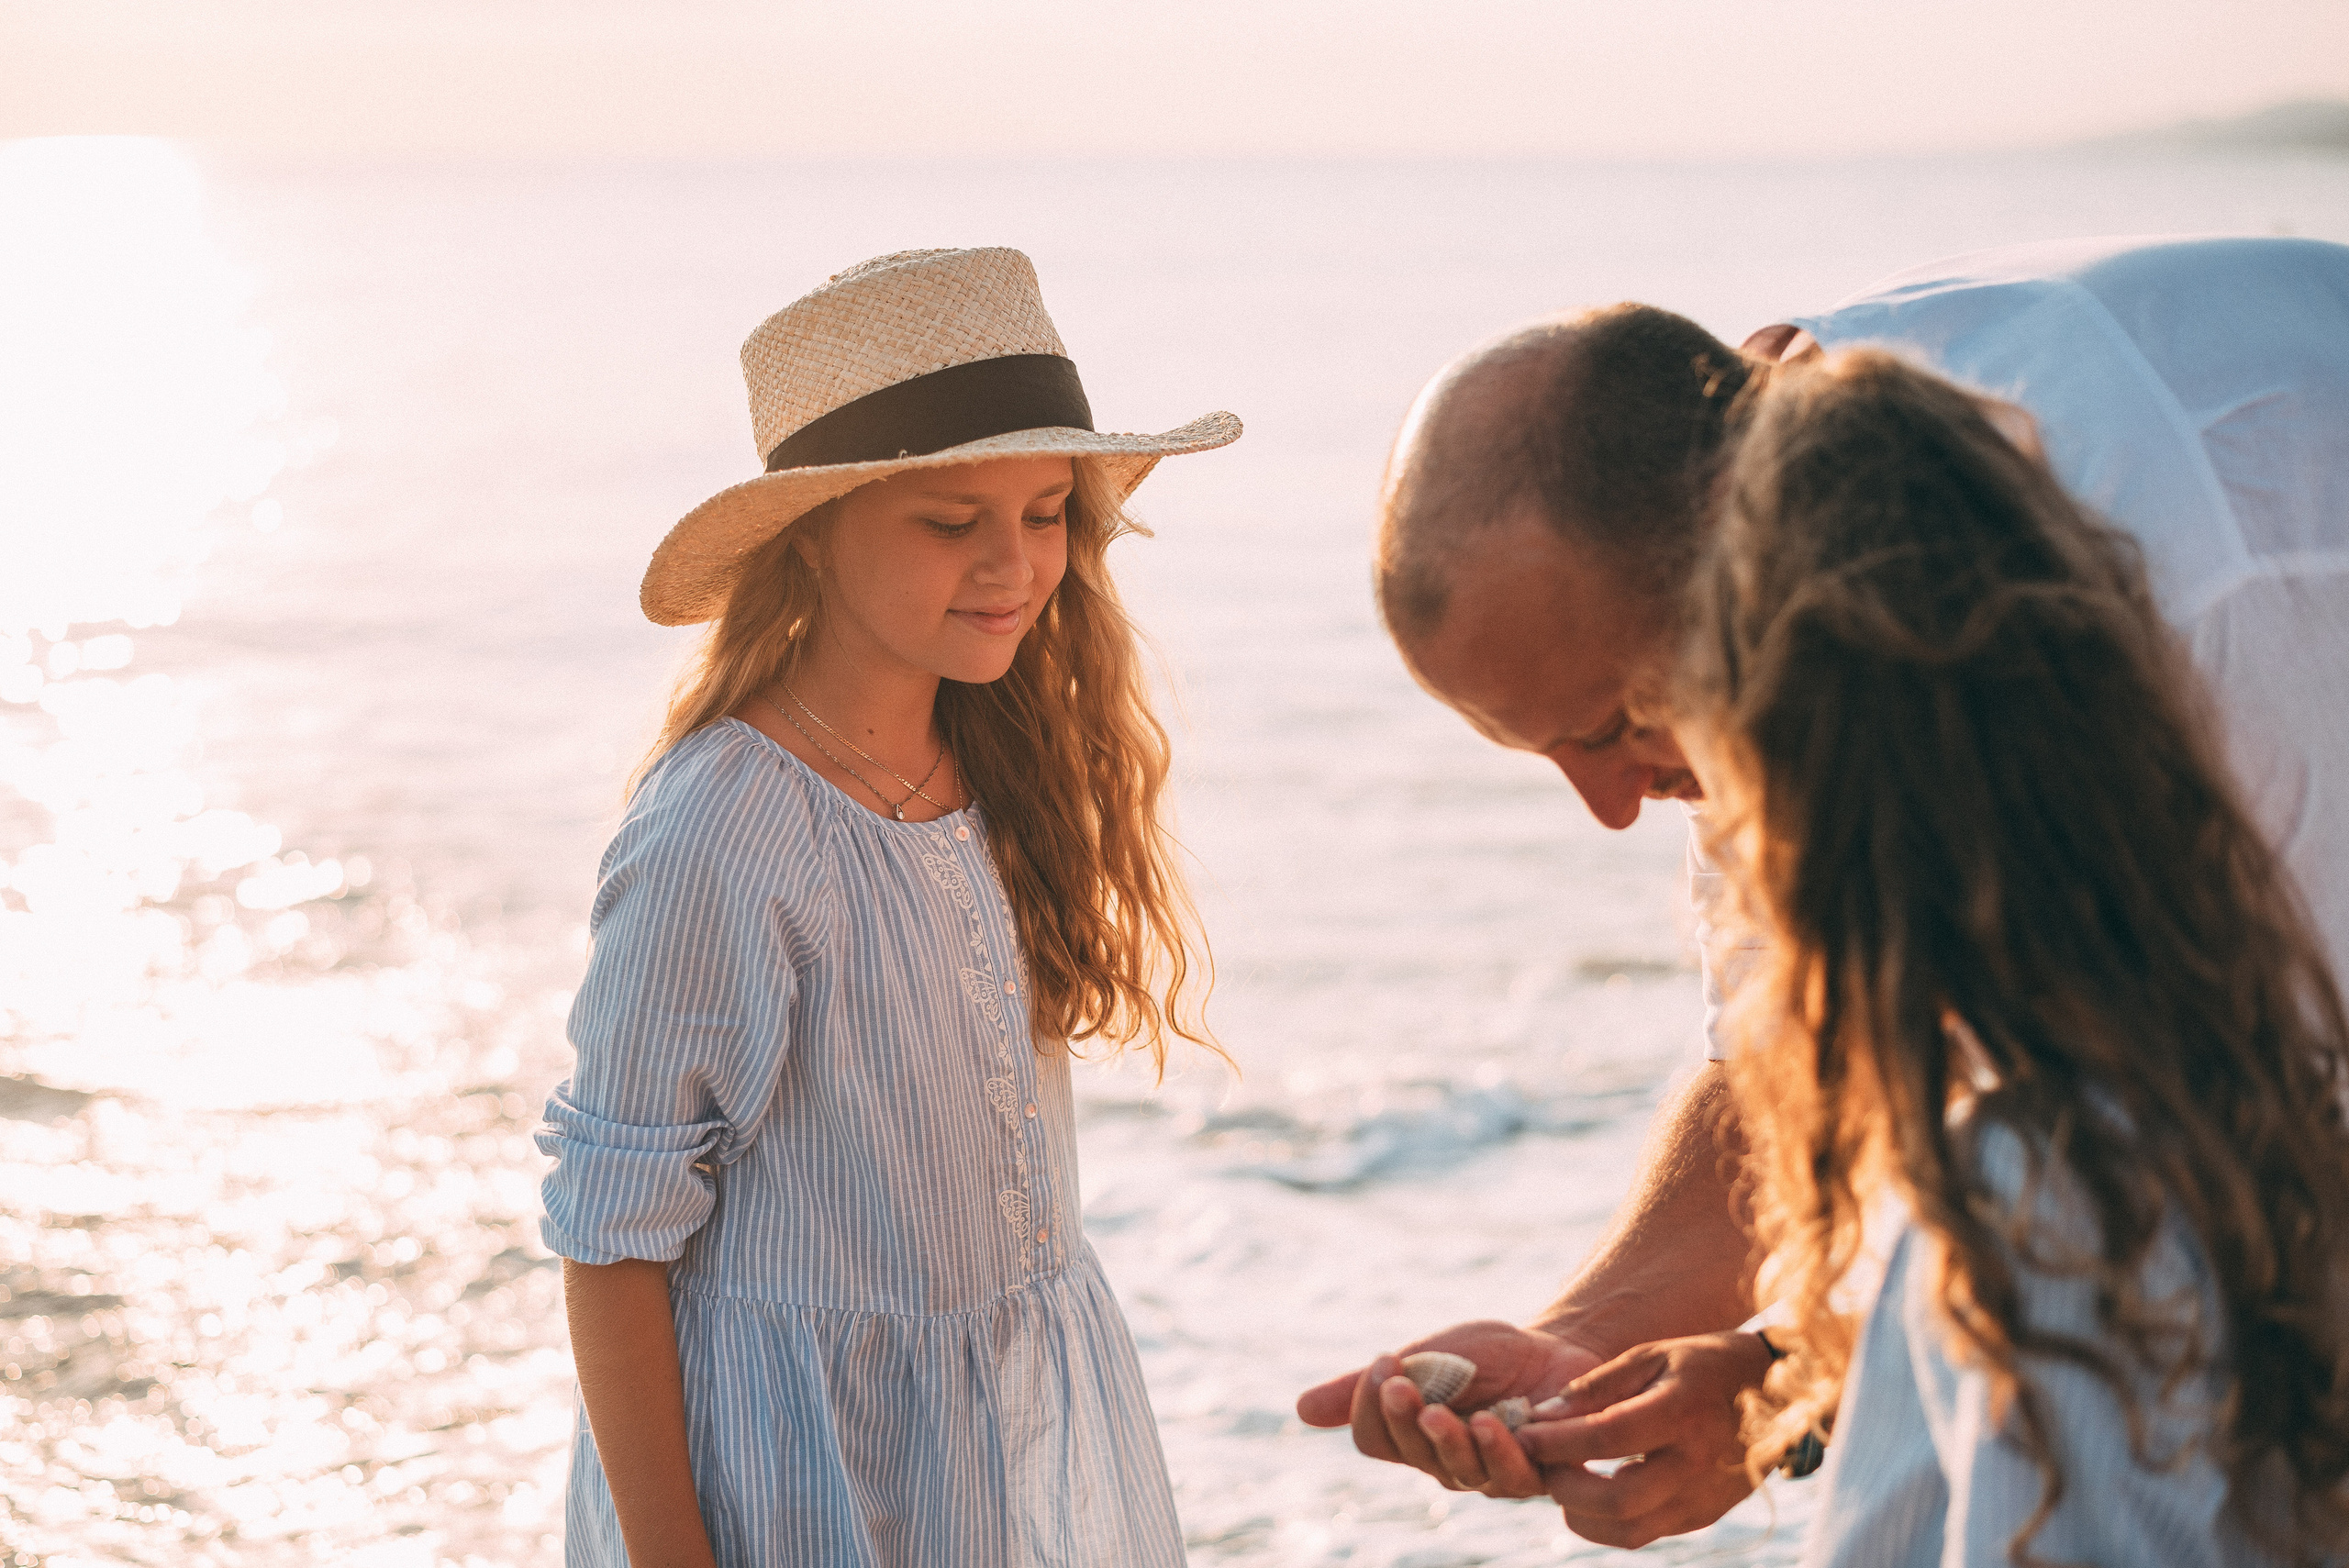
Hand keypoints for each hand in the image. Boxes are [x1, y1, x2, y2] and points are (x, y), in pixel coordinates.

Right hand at [1295, 1320, 1603, 1495]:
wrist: (1555, 1346)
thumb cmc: (1486, 1357)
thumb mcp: (1425, 1359)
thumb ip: (1371, 1386)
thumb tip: (1300, 1411)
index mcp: (1413, 1437)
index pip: (1376, 1440)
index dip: (1370, 1406)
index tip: (1384, 1361)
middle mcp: (1448, 1462)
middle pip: (1412, 1455)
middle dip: (1402, 1418)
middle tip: (1400, 1381)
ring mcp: (1492, 1471)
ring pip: (1459, 1471)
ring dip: (1446, 1440)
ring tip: (1438, 1411)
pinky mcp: (1539, 1470)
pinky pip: (1513, 1475)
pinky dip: (1497, 1450)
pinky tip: (1489, 1422)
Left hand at [1527, 1331, 1771, 1548]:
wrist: (1780, 1393)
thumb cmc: (1707, 1364)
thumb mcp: (1654, 1355)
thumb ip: (1599, 1386)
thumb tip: (1546, 1413)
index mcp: (1683, 1412)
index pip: (1607, 1437)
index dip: (1558, 1441)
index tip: (1526, 1435)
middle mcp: (1696, 1463)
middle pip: (1617, 1500)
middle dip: (1566, 1488)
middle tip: (1543, 1467)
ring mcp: (1704, 1497)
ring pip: (1629, 1530)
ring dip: (1582, 1514)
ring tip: (1564, 1481)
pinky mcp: (1704, 1515)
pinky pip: (1646, 1532)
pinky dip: (1609, 1520)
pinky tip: (1592, 1493)